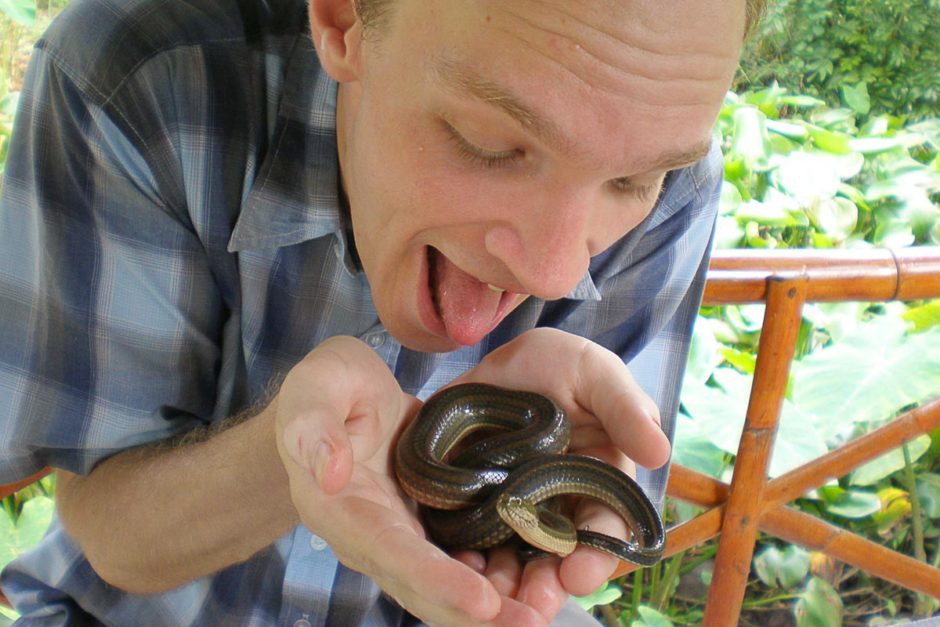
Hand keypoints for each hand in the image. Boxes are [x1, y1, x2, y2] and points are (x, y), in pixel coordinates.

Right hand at [274, 336, 548, 625]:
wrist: (343, 397)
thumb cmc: (326, 387)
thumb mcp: (315, 388)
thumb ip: (314, 427)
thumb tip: (330, 475)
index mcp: (342, 510)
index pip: (390, 552)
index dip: (435, 580)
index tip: (481, 601)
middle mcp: (374, 537)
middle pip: (425, 588)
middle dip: (476, 613)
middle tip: (531, 623)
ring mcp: (404, 536)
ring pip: (448, 584)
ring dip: (493, 607)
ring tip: (541, 615)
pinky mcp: (430, 526)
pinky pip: (463, 558)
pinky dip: (498, 574)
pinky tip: (538, 582)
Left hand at [448, 328, 670, 622]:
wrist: (499, 360)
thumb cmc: (561, 366)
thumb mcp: (596, 374)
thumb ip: (625, 408)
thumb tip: (659, 452)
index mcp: (598, 486)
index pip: (603, 531)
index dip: (595, 556)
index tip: (579, 574)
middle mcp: (557, 509)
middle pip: (555, 559)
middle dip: (545, 585)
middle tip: (530, 604)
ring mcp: (511, 510)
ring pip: (510, 559)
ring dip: (502, 585)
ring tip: (487, 599)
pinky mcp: (469, 504)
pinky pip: (464, 539)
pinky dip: (460, 558)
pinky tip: (450, 568)